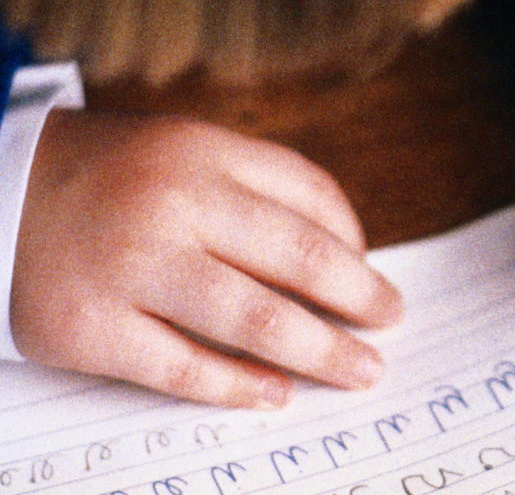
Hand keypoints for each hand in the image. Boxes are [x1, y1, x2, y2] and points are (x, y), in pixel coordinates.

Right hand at [11, 110, 403, 408]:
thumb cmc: (111, 180)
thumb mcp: (184, 152)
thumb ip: (257, 190)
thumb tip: (346, 254)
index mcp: (202, 152)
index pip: (309, 195)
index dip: (354, 242)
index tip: (375, 275)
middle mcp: (172, 203)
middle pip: (297, 258)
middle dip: (358, 297)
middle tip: (393, 322)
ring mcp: (130, 267)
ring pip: (254, 318)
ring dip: (321, 350)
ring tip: (360, 369)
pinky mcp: (89, 326)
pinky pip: (184, 367)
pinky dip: (239, 386)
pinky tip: (277, 394)